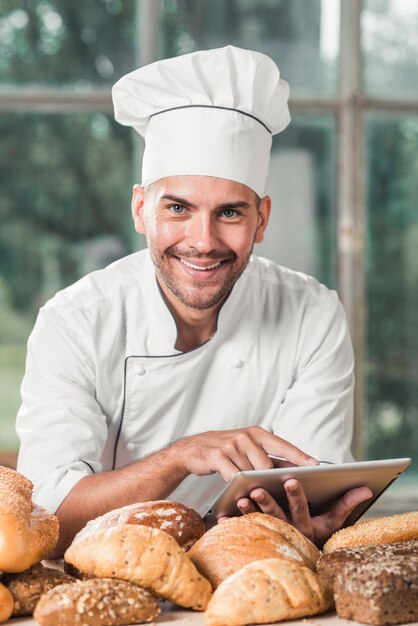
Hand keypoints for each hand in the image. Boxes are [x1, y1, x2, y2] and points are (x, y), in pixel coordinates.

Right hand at [171, 426, 317, 481]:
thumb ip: (267, 456)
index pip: (283, 445)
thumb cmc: (226, 450)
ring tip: (261, 495)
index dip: (300, 456)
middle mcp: (246, 436)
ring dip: (256, 485)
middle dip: (275, 479)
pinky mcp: (218, 455)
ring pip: (252, 471)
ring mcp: (232, 445)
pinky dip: (238, 486)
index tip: (317, 466)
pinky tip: (240, 492)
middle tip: (287, 490)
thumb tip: (294, 468)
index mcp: (257, 433)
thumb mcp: (247, 448)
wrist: (193, 449)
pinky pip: (234, 476)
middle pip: (268, 463)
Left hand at [236, 481, 372, 546]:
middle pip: (277, 515)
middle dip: (267, 501)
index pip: (301, 507)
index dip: (295, 494)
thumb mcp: (334, 520)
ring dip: (248, 510)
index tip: (289, 478)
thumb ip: (347, 503)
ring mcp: (272, 533)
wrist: (302, 555)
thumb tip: (365, 488)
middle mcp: (288, 529)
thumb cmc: (318, 529)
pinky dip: (232, 521)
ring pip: (259, 521)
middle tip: (256, 488)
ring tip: (239, 497)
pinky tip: (222, 514)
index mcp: (305, 523)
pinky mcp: (257, 535)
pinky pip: (244, 529)